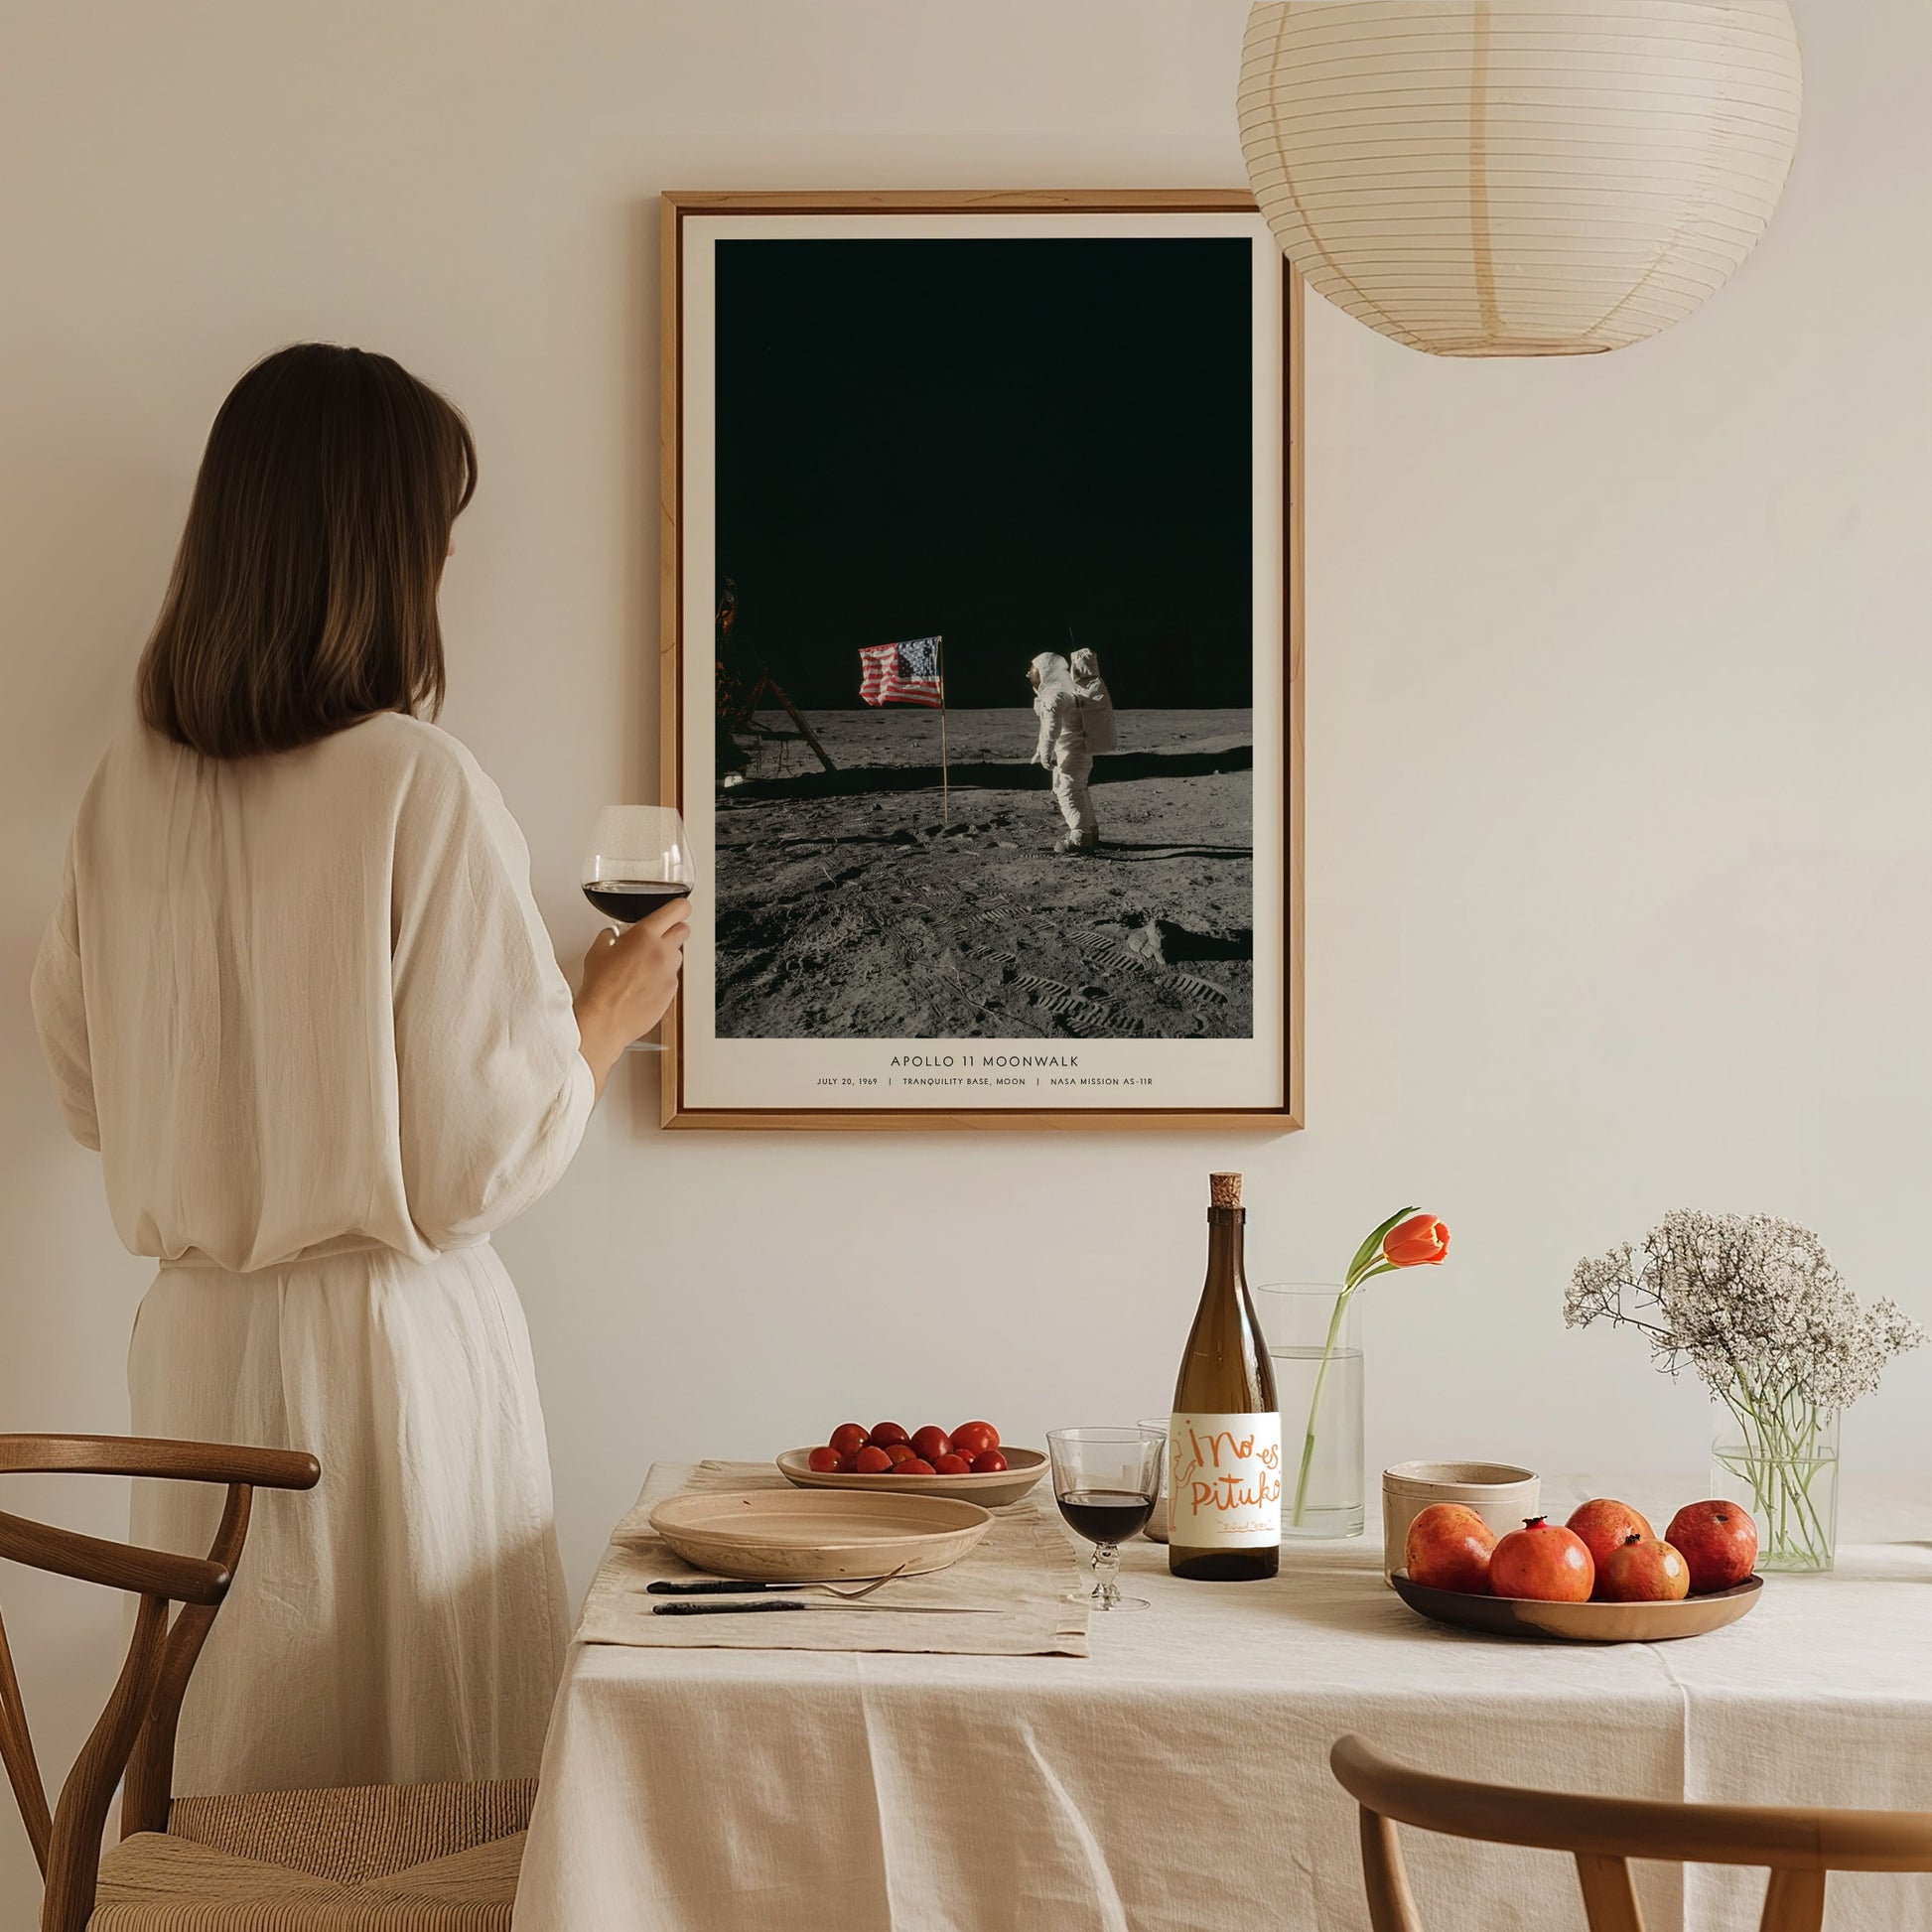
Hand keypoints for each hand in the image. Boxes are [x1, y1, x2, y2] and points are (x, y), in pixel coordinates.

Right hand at [574, 895, 691, 1094]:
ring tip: (644, 967)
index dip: (680, 907)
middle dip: (672, 930)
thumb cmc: (600, 988)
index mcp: (645, 935)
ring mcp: (669, 973)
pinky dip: (662, 978)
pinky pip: (672, 978)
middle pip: (683, 930)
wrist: (605, 1020)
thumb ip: (610, 937)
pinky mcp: (672, 992)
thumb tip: (613, 936)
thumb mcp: (597, 952)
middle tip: (657, 938)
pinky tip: (643, 985)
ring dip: (666, 956)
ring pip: (677, 956)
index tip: (678, 909)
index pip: (678, 910)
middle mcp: (662, 952)